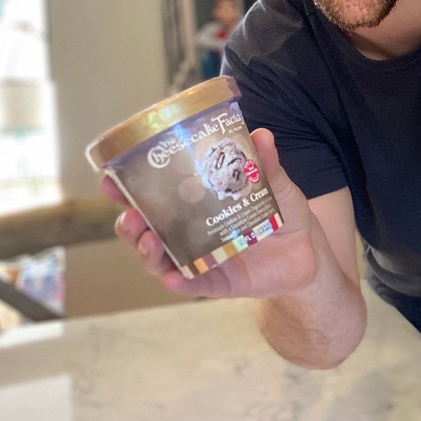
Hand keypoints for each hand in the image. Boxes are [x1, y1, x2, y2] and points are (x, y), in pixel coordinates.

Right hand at [109, 127, 320, 298]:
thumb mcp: (277, 186)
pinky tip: (173, 277)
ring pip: (160, 260)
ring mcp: (201, 258)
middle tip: (131, 215)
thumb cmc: (285, 213)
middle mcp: (190, 231)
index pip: (153, 196)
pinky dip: (180, 283)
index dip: (127, 189)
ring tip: (149, 241)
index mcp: (195, 203)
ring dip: (148, 253)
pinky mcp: (219, 282)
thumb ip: (266, 165)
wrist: (310, 252)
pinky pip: (193, 285)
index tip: (110, 178)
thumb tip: (260, 135)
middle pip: (145, 230)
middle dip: (129, 224)